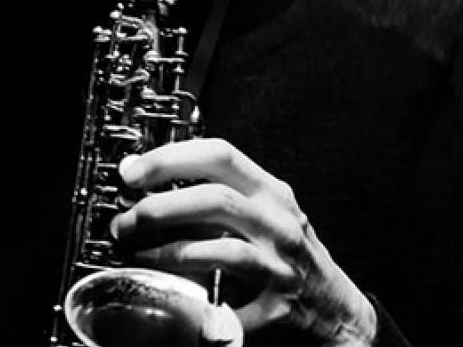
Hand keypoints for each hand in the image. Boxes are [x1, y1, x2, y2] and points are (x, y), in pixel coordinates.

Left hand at [111, 138, 378, 345]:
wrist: (336, 308)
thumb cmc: (292, 258)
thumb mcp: (264, 218)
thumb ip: (218, 203)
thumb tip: (154, 192)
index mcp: (272, 193)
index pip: (221, 155)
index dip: (172, 158)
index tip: (134, 171)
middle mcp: (279, 222)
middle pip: (216, 197)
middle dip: (160, 206)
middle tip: (126, 220)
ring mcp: (282, 262)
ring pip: (223, 245)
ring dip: (170, 248)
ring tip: (140, 253)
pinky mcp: (279, 303)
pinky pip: (232, 299)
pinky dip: (200, 295)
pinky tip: (176, 294)